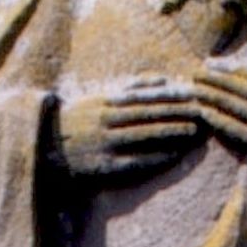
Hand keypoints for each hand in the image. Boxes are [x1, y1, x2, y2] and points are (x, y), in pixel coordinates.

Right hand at [54, 78, 203, 178]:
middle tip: (201, 111)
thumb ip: (130, 88)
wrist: (45, 151)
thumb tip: (163, 79)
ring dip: (170, 133)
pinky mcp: (104, 166)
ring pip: (143, 135)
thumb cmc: (79, 122)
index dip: (170, 96)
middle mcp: (106, 121)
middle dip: (176, 112)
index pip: (144, 96)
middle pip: (147, 114)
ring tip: (194, 132)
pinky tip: (175, 155)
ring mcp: (105, 144)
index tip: (192, 94)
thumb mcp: (99, 98)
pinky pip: (134, 161)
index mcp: (106, 102)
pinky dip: (156, 157)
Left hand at [191, 62, 246, 167]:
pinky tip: (205, 113)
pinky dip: (221, 120)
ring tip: (193, 88)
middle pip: (241, 85)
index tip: (213, 62)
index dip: (231, 66)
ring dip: (213, 95)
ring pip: (237, 104)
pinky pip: (241, 130)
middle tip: (193, 72)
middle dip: (215, 78)